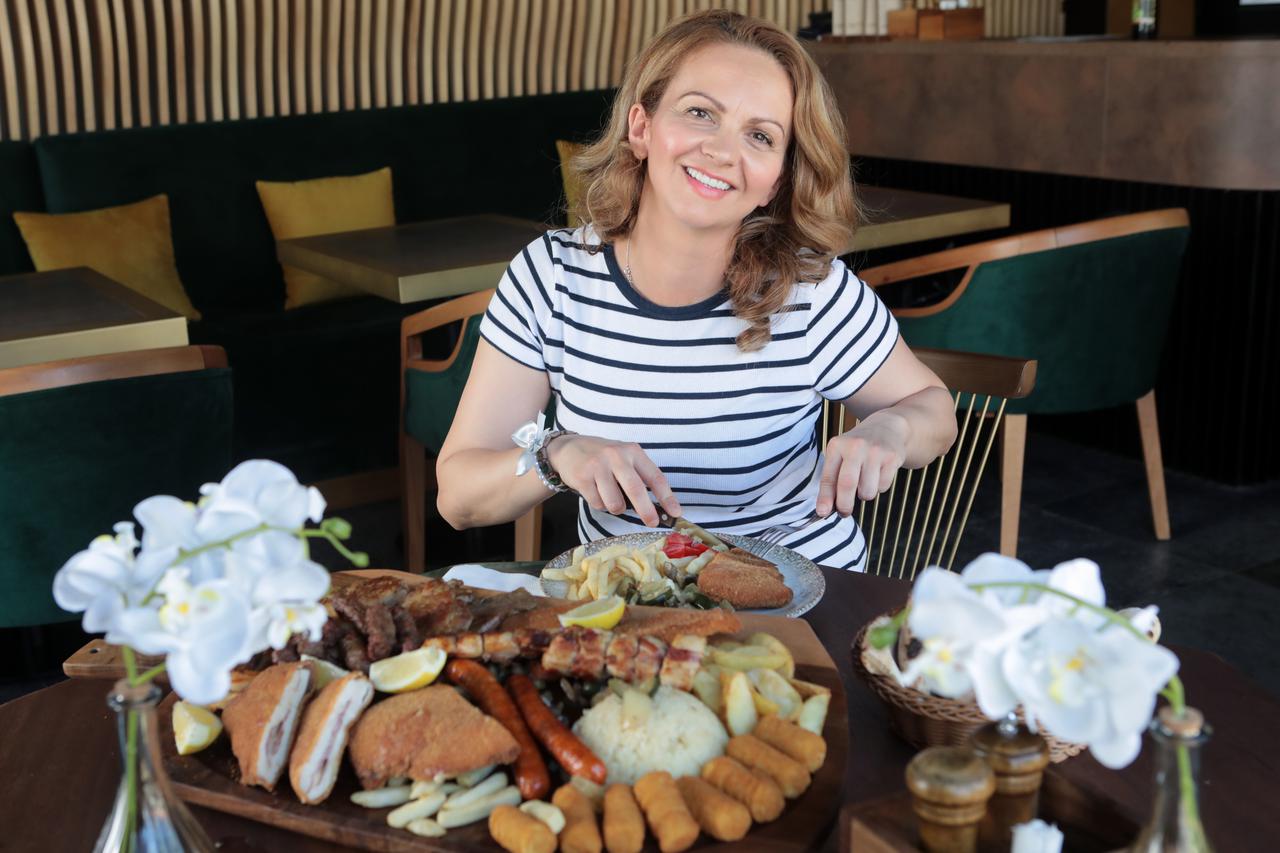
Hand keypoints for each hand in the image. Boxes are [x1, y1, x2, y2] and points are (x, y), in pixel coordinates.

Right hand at [546, 435, 681, 525]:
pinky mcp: (583, 478)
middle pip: (636, 490)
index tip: (675, 512)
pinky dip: (599, 504)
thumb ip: (638, 476)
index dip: (667, 497)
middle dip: (647, 511)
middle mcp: (616, 456)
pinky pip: (598, 504)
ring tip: (610, 496)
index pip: (655, 477)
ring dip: (616, 508)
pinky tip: (595, 491)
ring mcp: (598, 466)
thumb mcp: (624, 457)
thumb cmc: (603, 457)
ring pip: (615, 503)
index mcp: (633, 451)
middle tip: (653, 523)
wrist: (568, 448)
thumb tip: (656, 507)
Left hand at [816, 414, 909, 516]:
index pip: (828, 477)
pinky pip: (883, 487)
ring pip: (867, 491)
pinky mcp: (892, 457)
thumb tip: (826, 509)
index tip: (822, 513)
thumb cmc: (858, 448)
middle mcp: (855, 446)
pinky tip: (878, 474)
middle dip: (844, 505)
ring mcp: (875, 451)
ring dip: (865, 495)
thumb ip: (833, 479)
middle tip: (844, 512)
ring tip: (865, 482)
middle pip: (847, 485)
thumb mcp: (841, 455)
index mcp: (837, 446)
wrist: (887, 428)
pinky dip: (879, 487)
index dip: (825, 498)